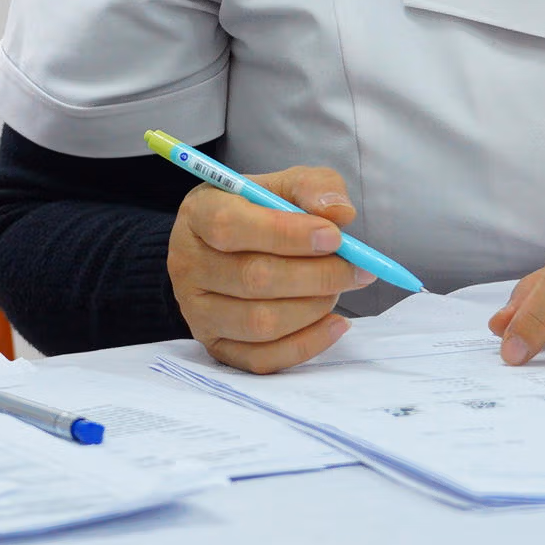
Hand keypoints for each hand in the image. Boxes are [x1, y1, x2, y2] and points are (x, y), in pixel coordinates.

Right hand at [166, 164, 370, 373]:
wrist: (224, 249)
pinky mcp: (214, 345)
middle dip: (317, 275)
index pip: (231, 226)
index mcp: (199, 213)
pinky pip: (262, 358)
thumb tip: (339, 214)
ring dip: (313, 308)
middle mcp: (188, 264)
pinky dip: (307, 344)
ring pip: (260, 323)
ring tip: (338, 289)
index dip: (287, 234)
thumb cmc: (257, 213)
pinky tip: (334, 323)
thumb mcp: (282, 186)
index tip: (334, 236)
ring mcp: (197, 310)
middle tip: (356, 269)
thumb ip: (313, 188)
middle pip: (253, 278)